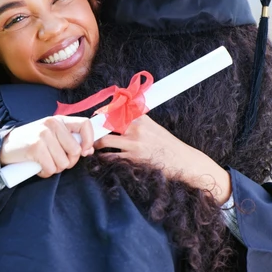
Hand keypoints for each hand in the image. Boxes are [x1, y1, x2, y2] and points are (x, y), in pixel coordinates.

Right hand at [0, 116, 94, 177]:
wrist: (2, 146)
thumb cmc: (30, 143)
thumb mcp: (50, 136)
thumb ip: (69, 140)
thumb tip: (89, 150)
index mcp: (58, 120)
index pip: (85, 124)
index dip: (89, 140)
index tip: (84, 152)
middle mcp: (52, 124)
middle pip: (75, 151)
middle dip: (68, 162)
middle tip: (55, 161)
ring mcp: (43, 134)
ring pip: (63, 163)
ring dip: (54, 168)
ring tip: (44, 162)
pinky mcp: (35, 147)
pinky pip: (51, 169)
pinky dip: (44, 173)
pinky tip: (37, 167)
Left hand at [95, 115, 231, 204]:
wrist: (182, 161)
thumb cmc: (167, 144)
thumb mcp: (154, 127)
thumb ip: (138, 120)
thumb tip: (122, 112)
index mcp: (141, 118)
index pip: (115, 110)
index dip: (102, 114)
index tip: (95, 117)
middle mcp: (136, 129)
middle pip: (106, 124)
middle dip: (94, 128)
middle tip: (89, 132)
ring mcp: (133, 145)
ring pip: (105, 141)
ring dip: (96, 143)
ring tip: (92, 145)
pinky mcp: (133, 159)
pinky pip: (111, 157)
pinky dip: (103, 157)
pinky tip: (102, 157)